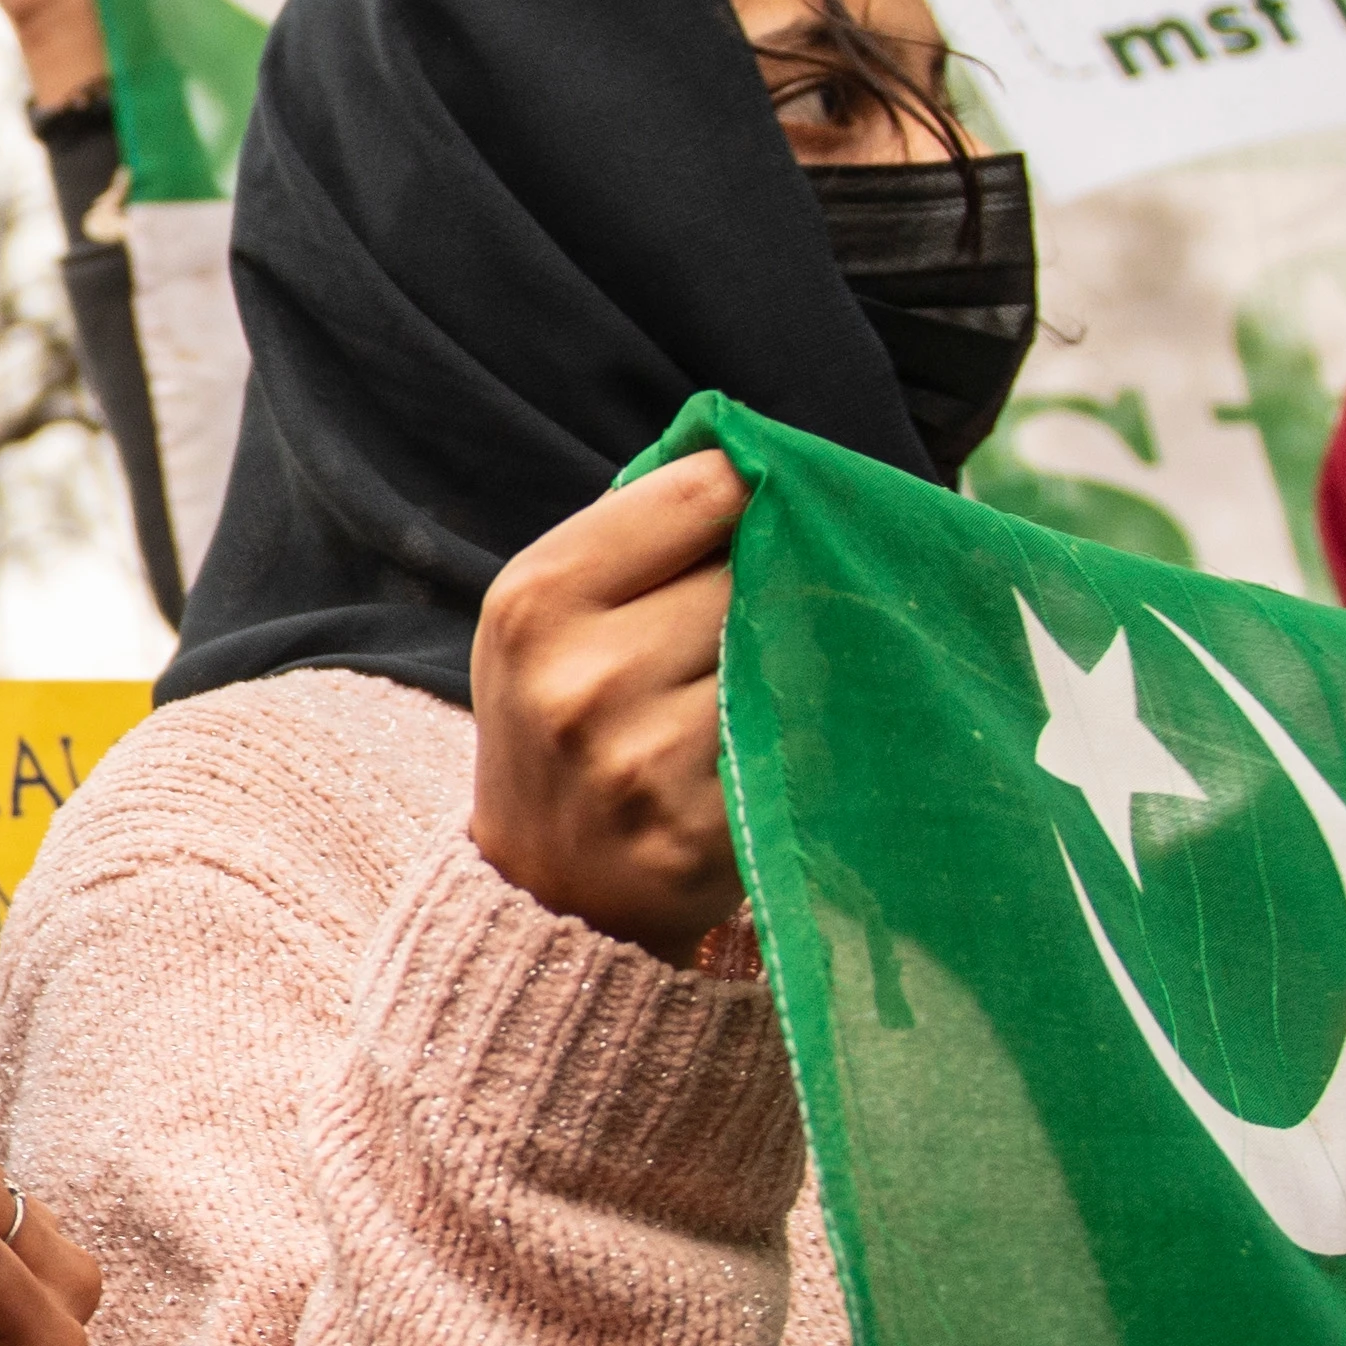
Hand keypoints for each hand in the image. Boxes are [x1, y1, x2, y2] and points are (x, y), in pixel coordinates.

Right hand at [469, 451, 747, 952]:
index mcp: (539, 597)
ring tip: (768, 679)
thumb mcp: (551, 614)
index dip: (758, 492)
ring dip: (797, 658)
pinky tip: (781, 738)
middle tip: (766, 613)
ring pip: (784, 654)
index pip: (705, 490)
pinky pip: (797, 738)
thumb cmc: (564, 720)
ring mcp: (643, 759)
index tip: (775, 510)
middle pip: (755, 572)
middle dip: (776, 583)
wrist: (546, 890)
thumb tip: (761, 455)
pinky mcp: (700, 831)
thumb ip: (637, 532)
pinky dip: (807, 729)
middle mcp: (584, 675)